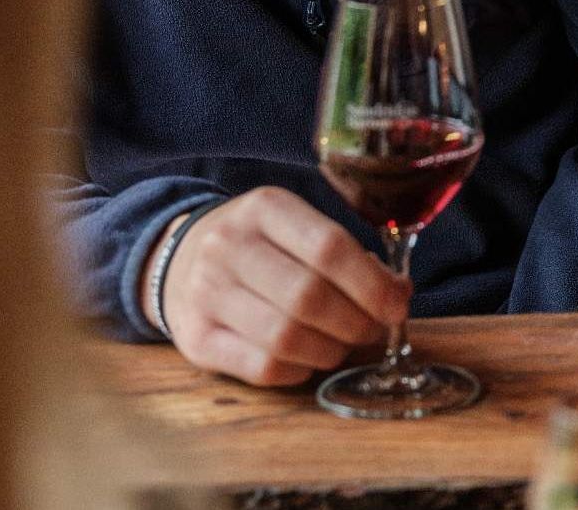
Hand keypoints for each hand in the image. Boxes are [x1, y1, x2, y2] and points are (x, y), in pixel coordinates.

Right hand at [158, 186, 408, 387]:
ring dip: (330, 349)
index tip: (398, 303)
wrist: (180, 258)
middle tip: (375, 329)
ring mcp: (208, 295)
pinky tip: (309, 359)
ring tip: (344, 344)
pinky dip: (298, 370)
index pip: (329, 247)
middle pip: (309, 297)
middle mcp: (230, 247)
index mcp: (265, 208)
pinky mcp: (196, 341)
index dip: (372, 283)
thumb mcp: (293, 224)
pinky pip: (260, 368)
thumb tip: (396, 291)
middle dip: (356, 321)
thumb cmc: (257, 242)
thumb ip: (342, 252)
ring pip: (285, 337)